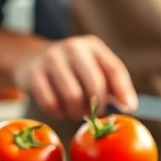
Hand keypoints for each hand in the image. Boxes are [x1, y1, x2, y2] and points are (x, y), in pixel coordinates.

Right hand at [13, 35, 137, 120]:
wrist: (30, 57)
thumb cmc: (70, 69)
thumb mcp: (92, 67)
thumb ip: (111, 84)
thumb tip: (129, 105)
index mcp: (92, 46)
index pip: (114, 68)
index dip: (124, 90)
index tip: (129, 108)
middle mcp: (72, 48)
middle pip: (95, 84)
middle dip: (98, 106)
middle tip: (94, 114)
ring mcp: (51, 59)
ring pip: (72, 97)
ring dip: (76, 112)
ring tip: (75, 112)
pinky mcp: (33, 74)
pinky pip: (51, 104)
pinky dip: (58, 113)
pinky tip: (59, 109)